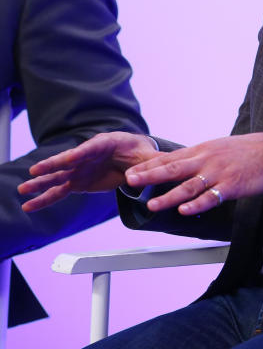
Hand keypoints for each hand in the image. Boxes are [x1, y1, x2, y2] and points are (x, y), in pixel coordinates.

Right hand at [18, 131, 160, 211]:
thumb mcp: (149, 155)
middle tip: (35, 170)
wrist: (135, 156)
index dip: (80, 153)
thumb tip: (154, 172)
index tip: (70, 158)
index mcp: (105, 144)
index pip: (90, 148)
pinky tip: (29, 206)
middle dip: (52, 165)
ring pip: (58, 177)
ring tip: (22, 190)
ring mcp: (79, 169)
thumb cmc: (141, 152)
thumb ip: (152, 162)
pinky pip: (58, 191)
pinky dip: (44, 199)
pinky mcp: (77, 182)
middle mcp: (87, 155)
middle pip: (67, 160)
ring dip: (40, 183)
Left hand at [124, 131, 262, 215]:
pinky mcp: (231, 186)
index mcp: (202, 150)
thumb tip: (179, 164)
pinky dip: (197, 204)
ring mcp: (218, 173)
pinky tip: (184, 210)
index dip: (150, 165)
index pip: (171, 157)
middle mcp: (207, 160)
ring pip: (189, 186)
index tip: (131, 171)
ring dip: (169, 196)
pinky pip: (211, 197)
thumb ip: (198, 156)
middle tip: (131, 181)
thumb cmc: (246, 150)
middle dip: (150, 176)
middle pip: (174, 169)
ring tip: (152, 205)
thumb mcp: (218, 147)